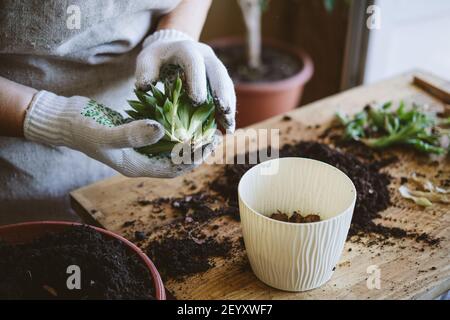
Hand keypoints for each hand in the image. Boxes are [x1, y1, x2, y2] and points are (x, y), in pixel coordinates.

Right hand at [23, 91, 211, 177]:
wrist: (64, 119)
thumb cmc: (81, 128)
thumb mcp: (105, 133)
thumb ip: (132, 134)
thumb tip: (163, 130)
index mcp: (136, 166)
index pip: (173, 169)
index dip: (193, 159)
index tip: (210, 144)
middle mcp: (140, 160)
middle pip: (176, 161)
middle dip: (197, 152)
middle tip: (215, 137)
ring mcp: (138, 148)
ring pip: (171, 149)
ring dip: (188, 141)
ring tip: (205, 128)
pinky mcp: (136, 134)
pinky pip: (162, 136)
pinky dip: (175, 130)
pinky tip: (185, 117)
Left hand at [135, 29, 235, 132]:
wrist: (172, 48)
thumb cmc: (158, 58)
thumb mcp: (147, 60)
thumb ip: (145, 71)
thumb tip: (145, 87)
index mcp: (186, 49)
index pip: (194, 63)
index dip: (197, 81)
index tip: (197, 101)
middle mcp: (205, 55)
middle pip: (218, 73)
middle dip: (222, 93)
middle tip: (225, 112)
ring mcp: (215, 66)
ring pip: (226, 83)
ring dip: (229, 104)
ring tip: (229, 125)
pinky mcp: (220, 77)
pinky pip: (227, 92)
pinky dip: (229, 109)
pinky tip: (228, 126)